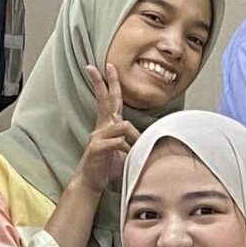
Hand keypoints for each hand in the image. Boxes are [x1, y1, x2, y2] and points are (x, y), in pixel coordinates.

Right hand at [73, 65, 137, 193]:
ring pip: (123, 125)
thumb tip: (153, 135)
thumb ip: (135, 140)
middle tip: (108, 65)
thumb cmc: (110, 165)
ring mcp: (98, 136)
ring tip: (134, 151)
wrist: (92, 181)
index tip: (108, 66)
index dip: (109, 82)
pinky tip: (128, 156)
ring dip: (134, 138)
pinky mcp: (97, 147)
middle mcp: (102, 127)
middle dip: (107, 81)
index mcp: (108, 125)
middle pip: (106, 99)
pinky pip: (118, 142)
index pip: (109, 99)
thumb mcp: (127, 150)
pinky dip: (127, 148)